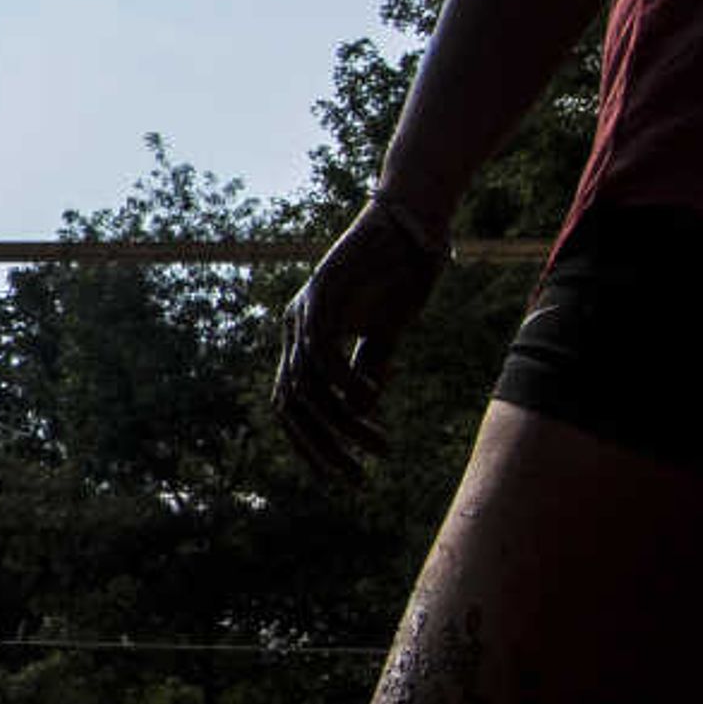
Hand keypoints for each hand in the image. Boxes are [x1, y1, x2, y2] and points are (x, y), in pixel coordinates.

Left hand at [273, 199, 450, 480]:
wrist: (412, 224)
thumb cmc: (399, 277)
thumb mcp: (384, 334)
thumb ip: (368, 371)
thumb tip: (357, 415)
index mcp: (304, 340)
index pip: (291, 408)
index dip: (309, 445)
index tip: (339, 476)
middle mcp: (295, 328)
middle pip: (293, 405)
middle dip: (322, 448)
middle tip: (357, 479)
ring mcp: (305, 309)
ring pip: (309, 385)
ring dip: (343, 424)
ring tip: (379, 447)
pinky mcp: (323, 291)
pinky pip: (323, 351)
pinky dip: (346, 381)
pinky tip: (374, 400)